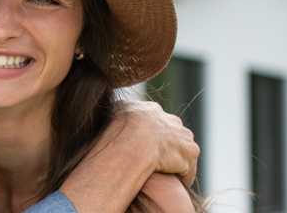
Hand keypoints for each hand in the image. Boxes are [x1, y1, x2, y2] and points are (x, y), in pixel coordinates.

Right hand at [58, 100, 198, 211]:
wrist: (133, 144)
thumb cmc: (115, 135)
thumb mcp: (109, 117)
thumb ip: (112, 113)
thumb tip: (97, 105)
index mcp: (148, 109)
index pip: (153, 121)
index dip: (149, 136)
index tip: (142, 148)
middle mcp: (167, 118)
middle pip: (171, 133)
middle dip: (166, 146)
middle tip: (156, 161)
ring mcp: (181, 134)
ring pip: (181, 150)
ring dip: (174, 162)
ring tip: (164, 173)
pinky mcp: (189, 151)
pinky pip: (187, 167)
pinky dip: (181, 175)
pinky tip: (170, 180)